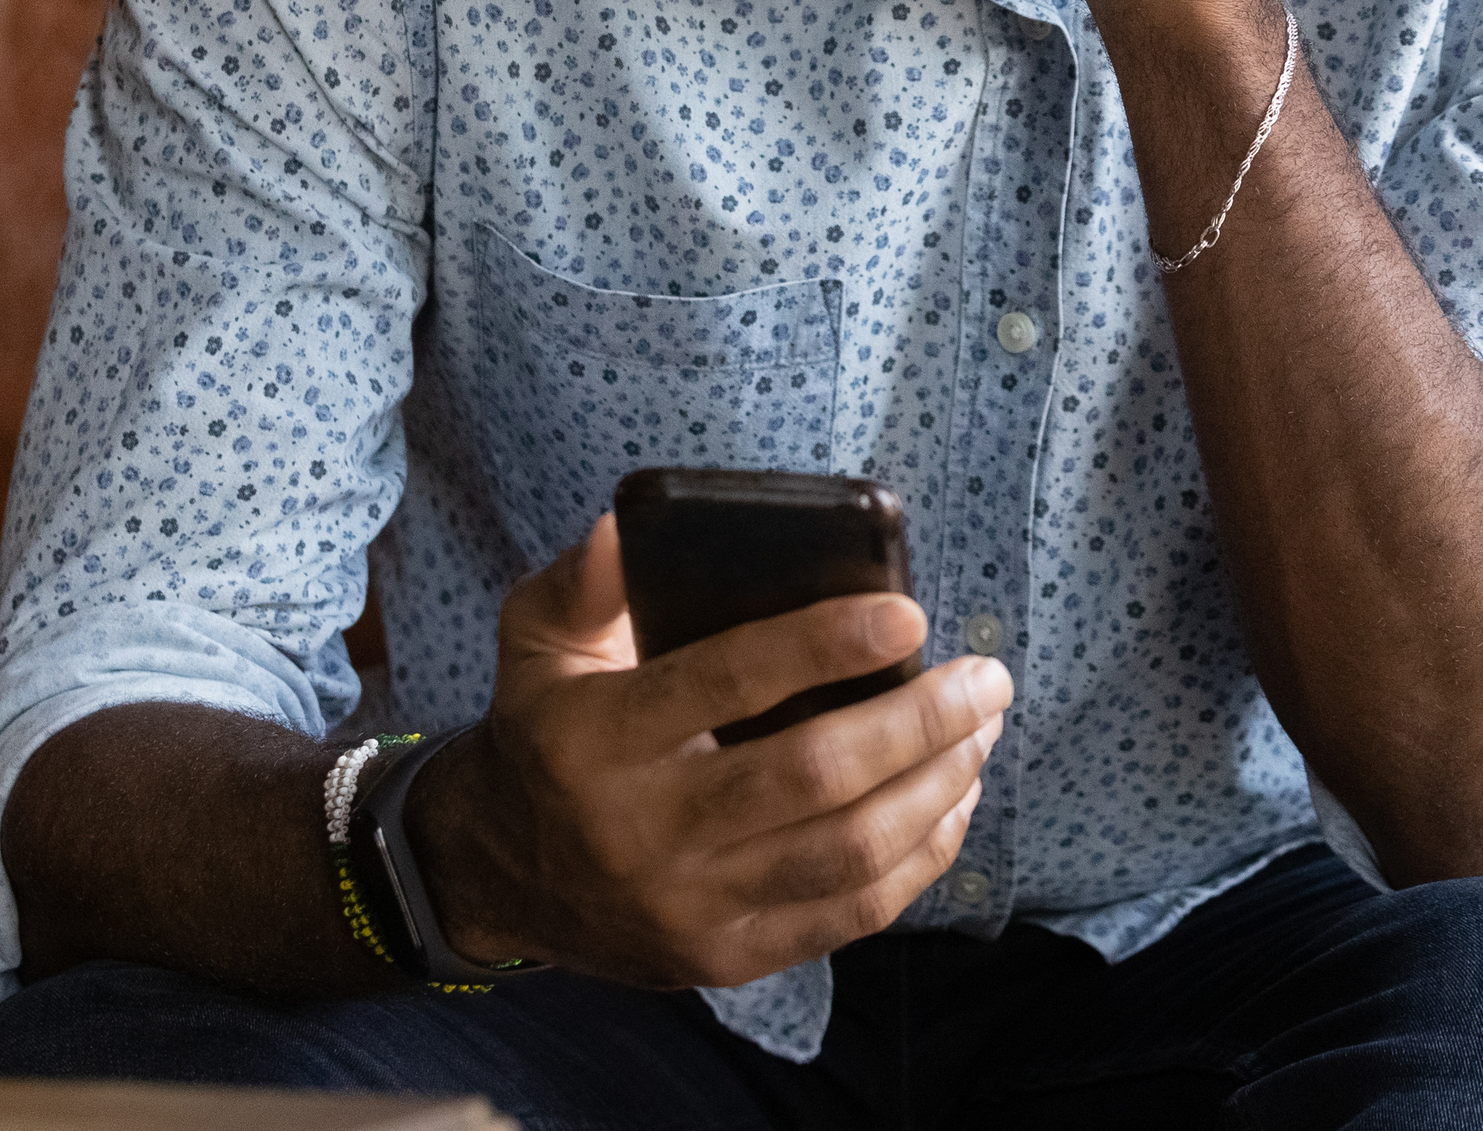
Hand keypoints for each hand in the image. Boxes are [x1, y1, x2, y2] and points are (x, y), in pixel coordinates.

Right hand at [410, 516, 1011, 989]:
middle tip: (986, 679)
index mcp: (600, 737)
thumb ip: (583, 583)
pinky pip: (847, 915)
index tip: (910, 614)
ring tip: (983, 732)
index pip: (728, 682)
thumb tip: (626, 525)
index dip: (826, 646)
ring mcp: (690, 906)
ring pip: (845, 852)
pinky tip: (953, 803)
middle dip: (918, 723)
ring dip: (936, 788)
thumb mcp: (535, 642)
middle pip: (812, 776)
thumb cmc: (544, 734)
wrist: (496, 876)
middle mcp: (645, 829)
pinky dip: (918, 859)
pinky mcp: (724, 958)